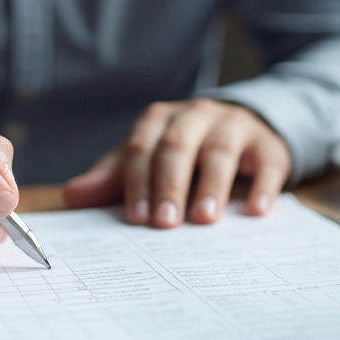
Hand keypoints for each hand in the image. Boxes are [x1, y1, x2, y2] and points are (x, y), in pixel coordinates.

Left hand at [62, 99, 290, 226]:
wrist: (240, 131)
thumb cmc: (182, 152)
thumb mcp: (145, 161)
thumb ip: (111, 179)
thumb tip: (70, 196)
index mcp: (159, 120)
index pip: (141, 148)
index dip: (137, 182)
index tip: (136, 218)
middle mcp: (195, 116)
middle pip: (177, 146)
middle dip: (169, 185)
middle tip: (164, 223)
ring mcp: (234, 127)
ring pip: (220, 150)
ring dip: (212, 184)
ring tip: (204, 219)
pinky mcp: (268, 145)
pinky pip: (267, 162)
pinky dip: (263, 185)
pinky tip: (256, 211)